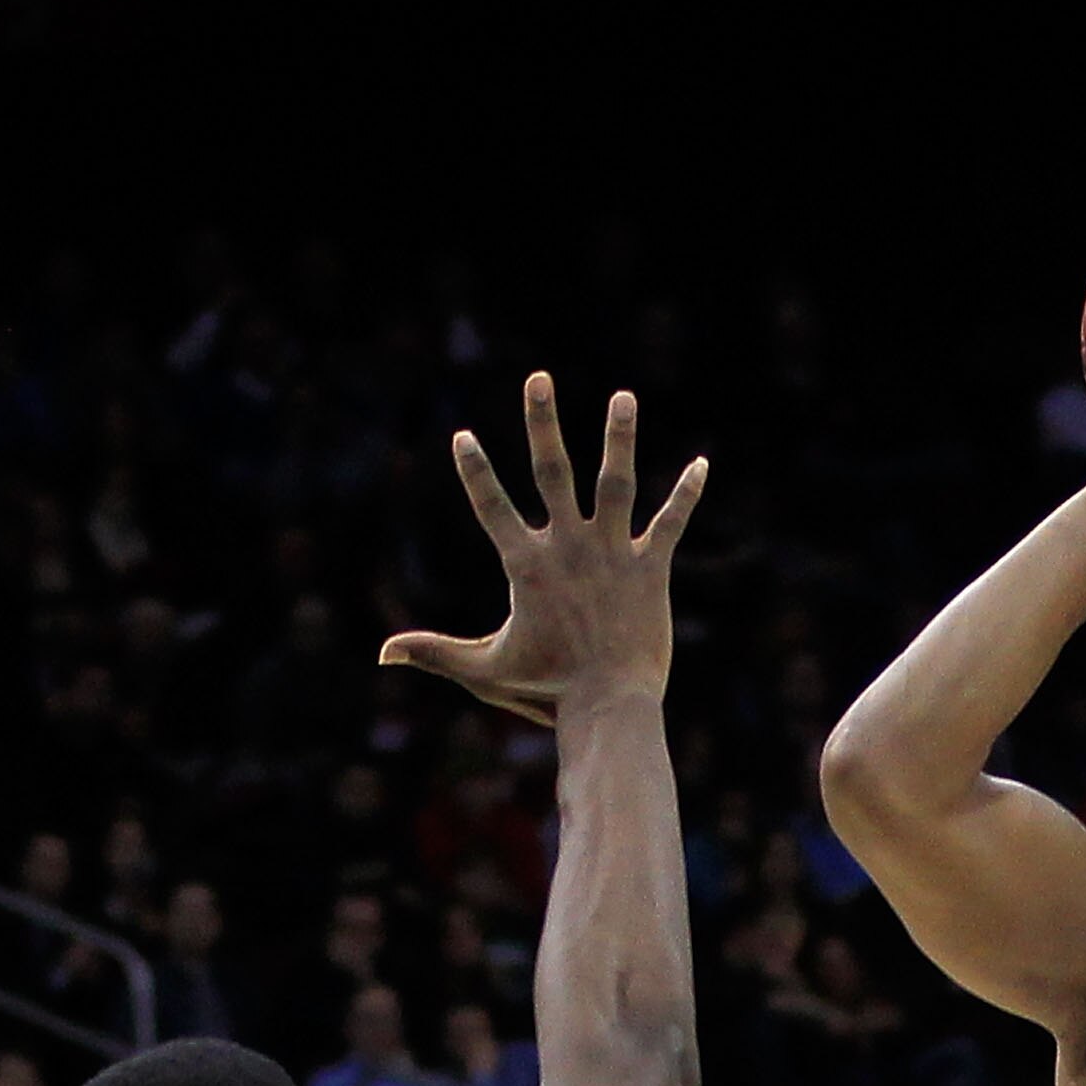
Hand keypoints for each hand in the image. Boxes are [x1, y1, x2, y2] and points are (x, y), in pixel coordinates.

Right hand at [380, 376, 705, 731]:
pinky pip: (672, 522)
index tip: (462, 435)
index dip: (474, 470)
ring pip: (616, 483)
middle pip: (552, 471)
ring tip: (623, 397)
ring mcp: (612, 553)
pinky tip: (703, 465)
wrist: (608, 707)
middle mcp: (568, 547)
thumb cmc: (543, 692)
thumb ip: (434, 652)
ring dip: (619, 437)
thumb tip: (381, 654)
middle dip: (541, 422)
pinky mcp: (651, 569)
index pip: (492, 507)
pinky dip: (687, 493)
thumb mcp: (483, 670)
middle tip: (538, 378)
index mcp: (527, 566)